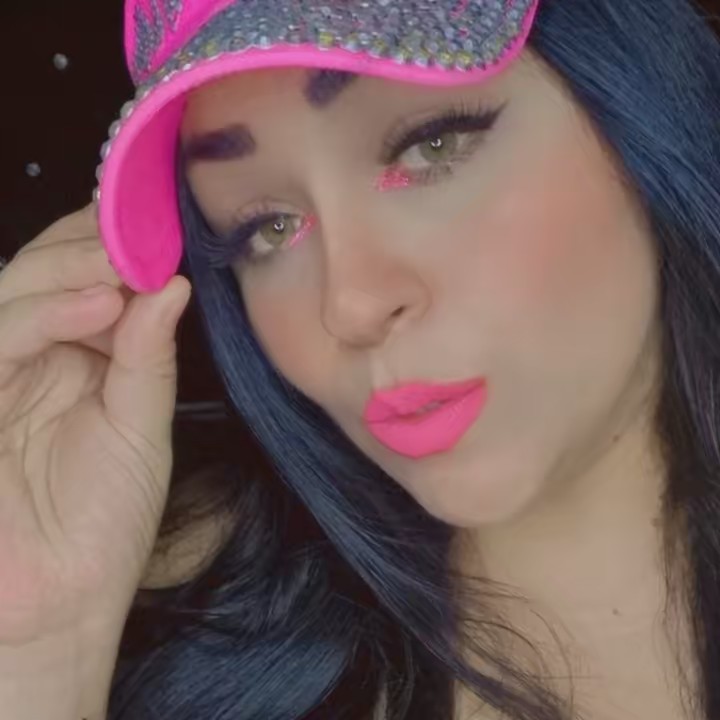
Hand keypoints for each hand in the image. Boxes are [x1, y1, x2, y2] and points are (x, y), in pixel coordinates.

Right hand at [0, 204, 190, 645]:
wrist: (62, 602)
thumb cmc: (105, 522)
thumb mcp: (141, 429)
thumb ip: (148, 358)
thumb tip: (172, 287)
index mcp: (77, 359)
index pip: (86, 282)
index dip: (117, 248)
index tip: (161, 224)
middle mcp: (33, 359)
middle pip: (45, 276)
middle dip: (92, 249)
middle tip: (142, 238)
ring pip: (13, 297)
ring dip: (68, 272)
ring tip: (123, 268)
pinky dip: (42, 318)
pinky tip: (95, 306)